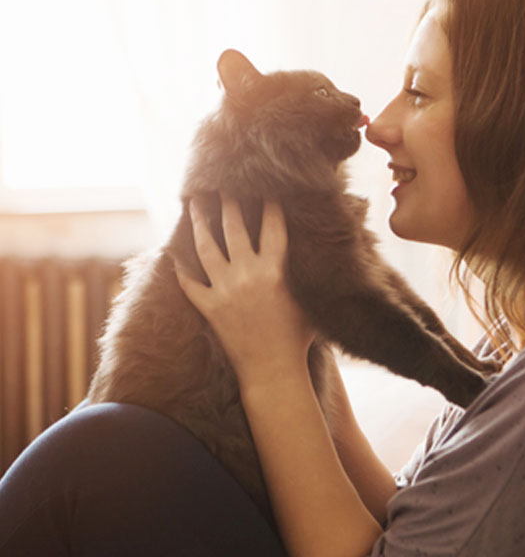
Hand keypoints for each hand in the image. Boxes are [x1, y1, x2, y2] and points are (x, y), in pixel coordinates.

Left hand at [176, 195, 315, 388]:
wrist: (273, 371)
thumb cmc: (298, 338)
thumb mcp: (309, 301)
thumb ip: (305, 275)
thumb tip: (316, 255)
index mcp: (275, 270)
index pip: (272, 227)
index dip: (269, 204)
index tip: (265, 188)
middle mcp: (247, 274)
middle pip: (234, 228)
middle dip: (229, 203)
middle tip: (222, 185)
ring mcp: (225, 290)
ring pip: (206, 248)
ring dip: (200, 223)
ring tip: (195, 204)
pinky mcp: (210, 308)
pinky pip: (190, 283)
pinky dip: (182, 269)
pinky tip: (175, 255)